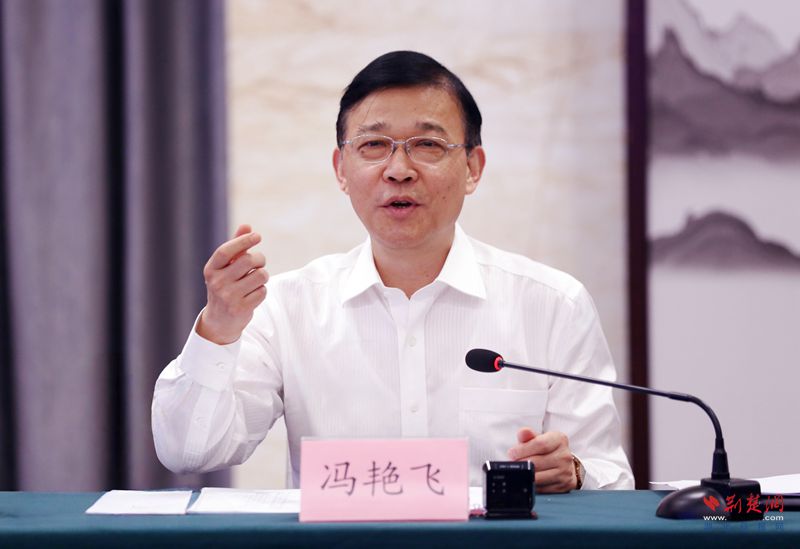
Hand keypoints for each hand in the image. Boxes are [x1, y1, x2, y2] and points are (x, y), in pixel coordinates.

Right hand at [196, 224, 268, 343]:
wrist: (219, 321)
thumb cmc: (225, 287)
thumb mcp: (225, 268)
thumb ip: (236, 248)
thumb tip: (247, 226)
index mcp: (211, 269)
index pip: (226, 250)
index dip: (243, 240)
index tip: (257, 235)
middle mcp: (217, 282)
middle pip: (248, 260)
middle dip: (260, 259)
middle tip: (260, 262)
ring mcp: (228, 297)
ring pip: (260, 275)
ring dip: (263, 276)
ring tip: (257, 279)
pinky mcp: (241, 309)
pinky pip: (262, 291)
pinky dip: (262, 290)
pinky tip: (253, 294)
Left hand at [508, 427, 575, 492]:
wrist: (564, 465)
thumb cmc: (547, 450)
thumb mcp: (539, 438)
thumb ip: (528, 435)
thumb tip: (522, 432)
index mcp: (559, 440)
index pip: (540, 444)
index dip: (522, 449)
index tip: (512, 453)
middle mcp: (565, 456)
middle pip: (536, 462)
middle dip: (521, 463)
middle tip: (513, 463)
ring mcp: (565, 472)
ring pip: (538, 477)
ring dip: (524, 475)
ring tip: (519, 471)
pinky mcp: (563, 486)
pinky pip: (541, 489)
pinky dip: (531, 484)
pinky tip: (528, 479)